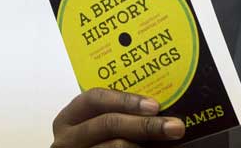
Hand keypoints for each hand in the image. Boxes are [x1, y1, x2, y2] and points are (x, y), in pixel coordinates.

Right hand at [51, 88, 184, 147]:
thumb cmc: (100, 138)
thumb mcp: (104, 122)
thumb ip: (125, 114)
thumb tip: (163, 108)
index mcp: (70, 117)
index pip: (94, 98)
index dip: (125, 99)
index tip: (155, 105)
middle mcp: (65, 138)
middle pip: (108, 124)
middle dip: (145, 124)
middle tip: (174, 127)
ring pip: (113, 146)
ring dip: (143, 144)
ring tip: (168, 142)